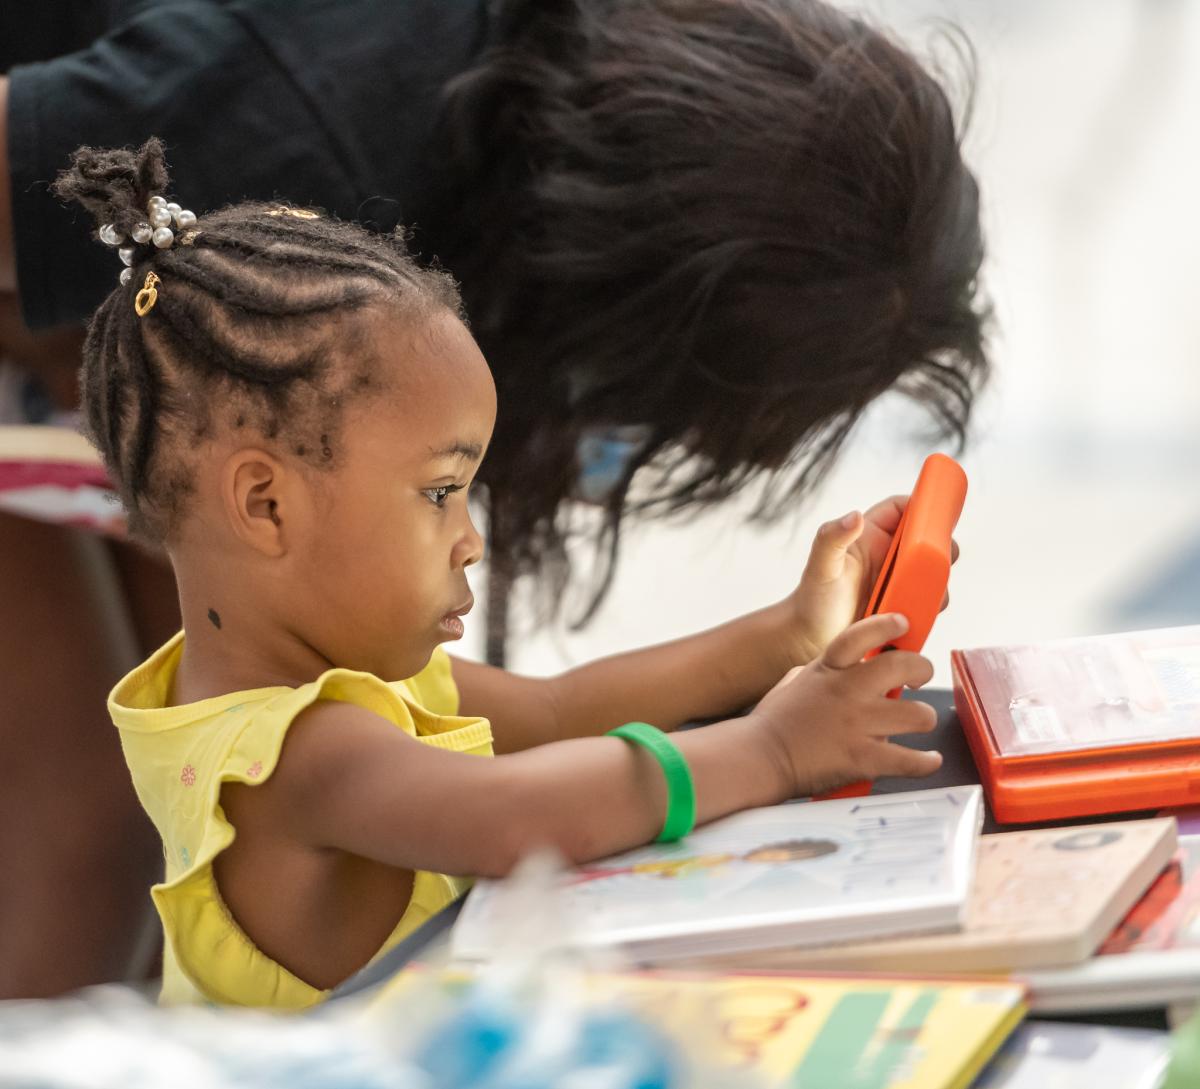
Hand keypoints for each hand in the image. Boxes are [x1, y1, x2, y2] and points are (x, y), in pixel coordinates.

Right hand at [749, 613, 941, 798]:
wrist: (759, 757)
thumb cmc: (773, 721)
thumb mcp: (796, 681)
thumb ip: (825, 672)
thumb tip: (843, 672)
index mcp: (829, 668)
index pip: (864, 634)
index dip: (888, 625)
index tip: (902, 623)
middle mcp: (847, 691)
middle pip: (904, 666)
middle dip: (922, 669)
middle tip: (920, 677)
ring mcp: (857, 724)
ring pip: (918, 715)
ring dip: (924, 719)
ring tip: (919, 722)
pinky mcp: (863, 757)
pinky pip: (911, 760)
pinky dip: (925, 762)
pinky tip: (928, 759)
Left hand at [780, 495, 957, 664]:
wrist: (813, 639)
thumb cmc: (813, 598)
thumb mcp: (820, 567)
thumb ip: (831, 538)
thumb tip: (854, 516)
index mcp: (870, 535)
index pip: (902, 508)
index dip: (922, 505)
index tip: (938, 517)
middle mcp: (888, 553)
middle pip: (926, 538)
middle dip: (940, 546)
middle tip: (941, 561)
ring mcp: (898, 579)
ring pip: (932, 570)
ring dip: (937, 580)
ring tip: (924, 594)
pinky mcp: (905, 603)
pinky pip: (928, 598)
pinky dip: (931, 604)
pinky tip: (919, 614)